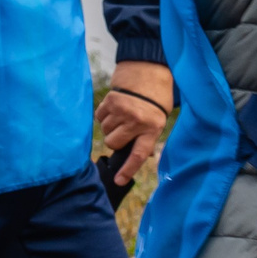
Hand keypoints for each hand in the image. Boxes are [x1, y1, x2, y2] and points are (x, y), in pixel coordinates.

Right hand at [97, 60, 173, 185]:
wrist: (148, 76)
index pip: (138, 154)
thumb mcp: (157, 123)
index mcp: (152, 129)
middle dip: (115, 140)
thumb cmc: (153, 105)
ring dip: (110, 127)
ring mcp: (122, 110)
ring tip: (122, 117)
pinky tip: (115, 109)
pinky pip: (99, 117)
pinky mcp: (111, 101)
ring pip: (105, 130)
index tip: (118, 181)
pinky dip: (104, 116)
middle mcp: (137, 121)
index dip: (128, 170)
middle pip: (113, 143)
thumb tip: (134, 157)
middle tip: (124, 131)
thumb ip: (146, 140)